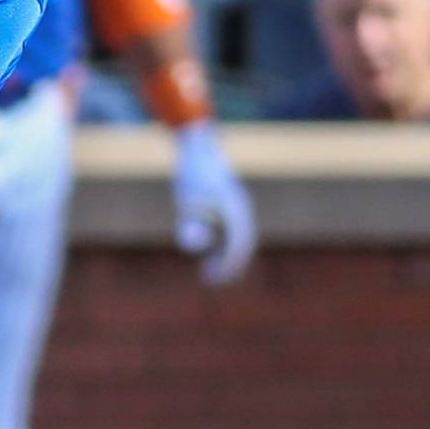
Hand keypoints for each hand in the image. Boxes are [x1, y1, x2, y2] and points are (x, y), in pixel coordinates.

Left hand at [172, 121, 254, 285]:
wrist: (197, 148)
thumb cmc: (191, 176)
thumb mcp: (186, 201)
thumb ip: (190, 225)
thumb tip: (194, 246)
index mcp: (235, 208)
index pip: (239, 244)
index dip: (228, 265)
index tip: (211, 278)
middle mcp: (241, 209)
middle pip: (243, 245)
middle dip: (229, 266)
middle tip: (209, 280)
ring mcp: (239, 208)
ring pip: (239, 241)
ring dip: (227, 258)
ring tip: (207, 271)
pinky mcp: (232, 208)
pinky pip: (233, 233)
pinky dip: (224, 248)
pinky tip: (208, 255)